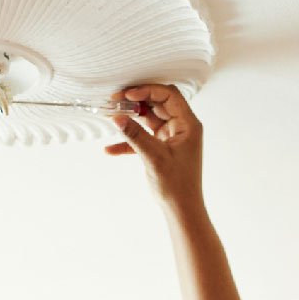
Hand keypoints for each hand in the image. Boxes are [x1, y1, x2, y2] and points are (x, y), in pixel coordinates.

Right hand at [104, 84, 202, 208]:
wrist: (181, 209)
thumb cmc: (177, 184)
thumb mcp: (153, 157)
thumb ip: (135, 135)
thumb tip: (117, 118)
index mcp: (188, 124)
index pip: (168, 96)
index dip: (148, 91)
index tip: (128, 95)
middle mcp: (181, 126)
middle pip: (157, 103)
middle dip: (136, 101)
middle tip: (115, 100)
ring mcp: (171, 136)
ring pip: (149, 118)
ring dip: (131, 118)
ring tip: (111, 116)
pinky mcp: (161, 147)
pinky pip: (143, 137)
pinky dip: (129, 141)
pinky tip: (110, 149)